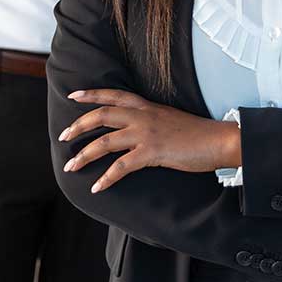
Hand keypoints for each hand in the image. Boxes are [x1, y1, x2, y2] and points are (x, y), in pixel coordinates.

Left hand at [59, 89, 240, 192]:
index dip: (91, 94)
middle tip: (63, 136)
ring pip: (105, 142)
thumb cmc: (197, 133)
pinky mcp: (152, 152)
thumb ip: (150, 120)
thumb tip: (136, 130)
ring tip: (71, 166)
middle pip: (102, 115)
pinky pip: (121, 166)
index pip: (113, 95)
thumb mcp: (169, 119)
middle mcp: (143, 116)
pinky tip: (97, 187)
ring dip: (84, 155)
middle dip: (78, 126)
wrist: (218, 139)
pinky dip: (106, 178)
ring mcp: (146, 133)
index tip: (73, 95)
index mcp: (147, 106)